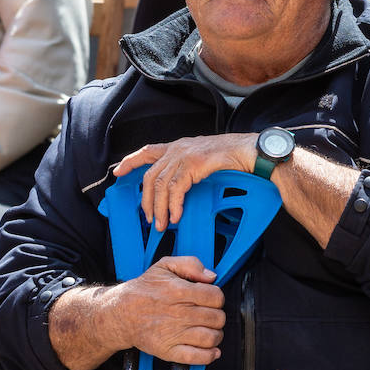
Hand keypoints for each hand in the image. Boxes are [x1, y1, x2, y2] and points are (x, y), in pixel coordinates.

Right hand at [110, 255, 225, 362]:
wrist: (119, 313)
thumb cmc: (144, 290)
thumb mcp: (164, 266)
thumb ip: (190, 264)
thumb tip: (211, 276)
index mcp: (178, 292)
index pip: (216, 297)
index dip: (217, 297)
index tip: (210, 299)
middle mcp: (178, 314)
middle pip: (217, 318)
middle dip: (217, 315)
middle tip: (208, 314)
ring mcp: (173, 334)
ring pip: (212, 337)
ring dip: (216, 334)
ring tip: (209, 329)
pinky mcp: (168, 350)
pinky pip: (197, 357)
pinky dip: (209, 355)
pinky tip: (212, 350)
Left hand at [115, 134, 259, 230]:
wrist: (251, 151)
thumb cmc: (234, 156)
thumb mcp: (205, 158)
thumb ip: (190, 167)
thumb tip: (183, 185)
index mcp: (178, 146)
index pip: (147, 151)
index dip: (130, 161)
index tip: (118, 172)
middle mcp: (177, 149)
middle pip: (150, 176)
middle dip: (146, 200)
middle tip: (149, 218)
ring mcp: (184, 155)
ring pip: (160, 185)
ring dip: (159, 208)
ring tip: (162, 223)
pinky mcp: (193, 164)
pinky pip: (176, 189)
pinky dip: (174, 204)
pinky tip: (176, 215)